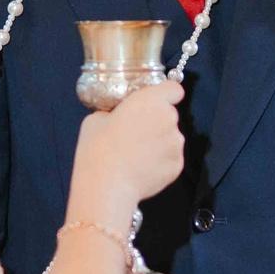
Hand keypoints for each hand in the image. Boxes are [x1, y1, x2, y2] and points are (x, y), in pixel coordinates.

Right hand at [69, 81, 184, 225]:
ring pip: (170, 138)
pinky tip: (142, 168)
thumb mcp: (97, 118)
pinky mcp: (177, 166)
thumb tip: (117, 117)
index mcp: (151, 100)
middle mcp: (169, 119)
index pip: (174, 89)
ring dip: (158, 142)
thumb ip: (114, 112)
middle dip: (156, 121)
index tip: (155, 102)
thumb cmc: (98, 148)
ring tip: (137, 155)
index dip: (165, 94)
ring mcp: (176, 144)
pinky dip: (160, 162)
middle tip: (135, 133)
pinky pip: (170, 158)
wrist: (107, 185)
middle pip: (169, 115)